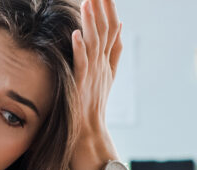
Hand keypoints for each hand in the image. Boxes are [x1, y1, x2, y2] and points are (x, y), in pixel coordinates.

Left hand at [70, 0, 122, 140]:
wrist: (89, 130)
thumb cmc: (93, 102)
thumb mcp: (108, 72)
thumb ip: (114, 50)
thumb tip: (120, 25)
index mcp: (107, 59)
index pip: (111, 28)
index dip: (110, 9)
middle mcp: (102, 63)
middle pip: (107, 31)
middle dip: (104, 8)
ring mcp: (93, 73)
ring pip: (95, 43)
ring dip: (92, 22)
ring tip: (89, 2)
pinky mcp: (82, 84)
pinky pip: (81, 64)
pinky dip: (79, 49)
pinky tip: (76, 35)